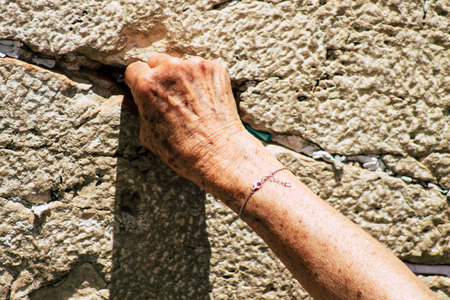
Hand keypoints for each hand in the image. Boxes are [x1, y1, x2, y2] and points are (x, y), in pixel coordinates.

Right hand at [125, 54, 246, 180]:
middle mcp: (169, 68)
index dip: (139, 83)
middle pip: (157, 61)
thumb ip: (141, 108)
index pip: (134, 69)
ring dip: (181, 76)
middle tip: (170, 97)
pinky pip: (201, 69)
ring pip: (180, 64)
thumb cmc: (180, 150)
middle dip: (160, 76)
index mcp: (146, 83)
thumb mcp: (146, 132)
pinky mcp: (215, 69)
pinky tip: (205, 100)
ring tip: (190, 101)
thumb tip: (138, 99)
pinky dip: (202, 80)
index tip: (146, 92)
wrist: (218, 152)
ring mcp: (194, 66)